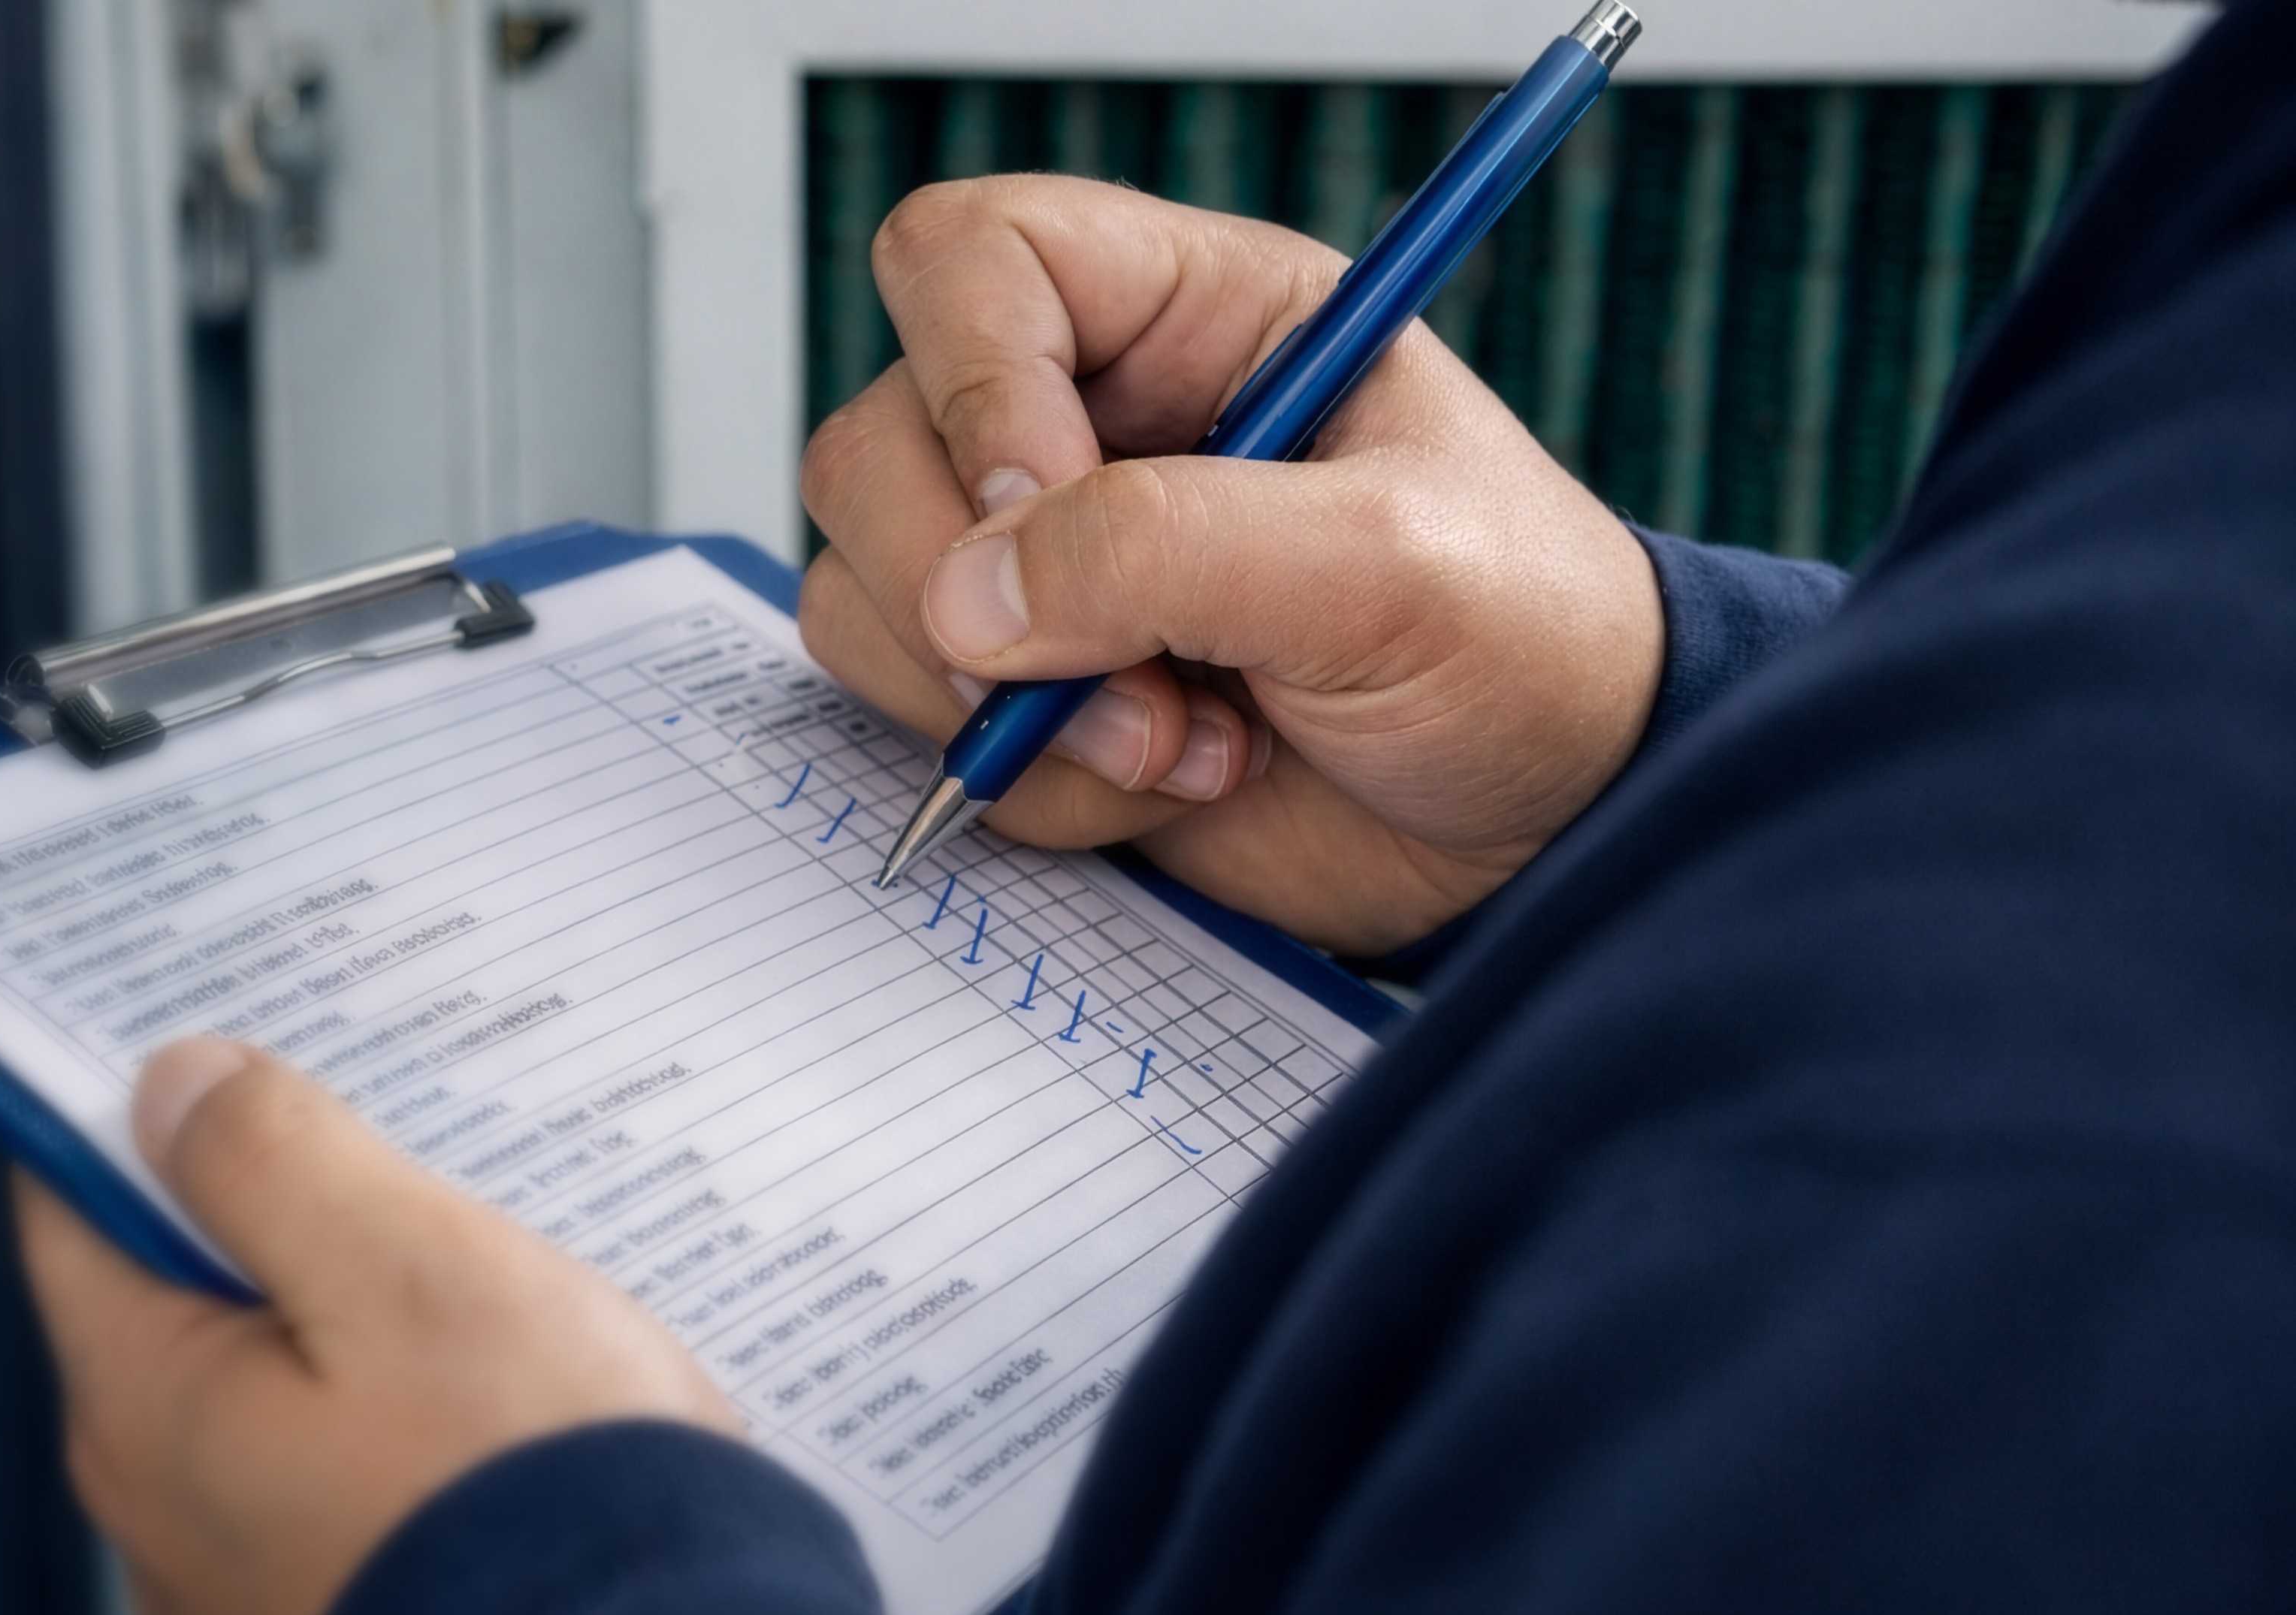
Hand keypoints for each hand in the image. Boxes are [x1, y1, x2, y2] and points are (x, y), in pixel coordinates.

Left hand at [17, 1038, 736, 1614]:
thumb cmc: (532, 1489)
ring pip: (278, 1373)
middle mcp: (171, 1513)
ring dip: (352, 1305)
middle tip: (381, 1132)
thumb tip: (178, 1084)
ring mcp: (257, 1568)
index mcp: (151, 1415)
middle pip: (178, 1293)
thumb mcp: (405, 1268)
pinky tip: (497, 1372)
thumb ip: (271, 1160)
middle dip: (266, 1204)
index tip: (210, 1039)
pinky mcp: (357, 1588)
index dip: (131, 1109)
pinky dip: (404, 1396)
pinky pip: (350, 1454)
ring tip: (467, 1255)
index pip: (70, 1211)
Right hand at [800, 176, 1663, 954]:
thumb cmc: (1520, 644)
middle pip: (876, 445)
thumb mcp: (1384, 562)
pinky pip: (914, 723)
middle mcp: (1088, 425)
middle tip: (1142, 685)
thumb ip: (1172, 547)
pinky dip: (1028, 782)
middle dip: (986, 598)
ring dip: (1012, 710)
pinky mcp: (1030, 694)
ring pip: (868, 593)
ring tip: (1188, 745)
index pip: (973, 263)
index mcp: (1188, 318)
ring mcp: (1043, 569)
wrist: (1544, 826)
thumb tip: (969, 600)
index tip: (1046, 511)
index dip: (974, 383)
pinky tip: (1169, 784)